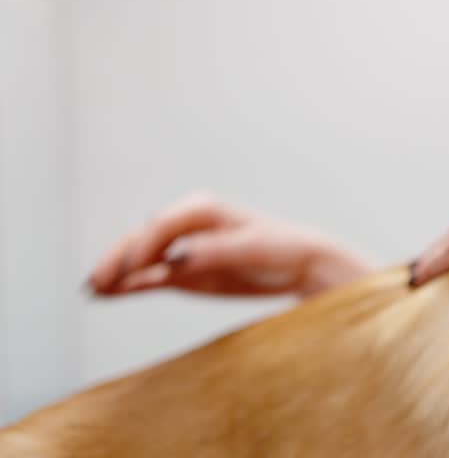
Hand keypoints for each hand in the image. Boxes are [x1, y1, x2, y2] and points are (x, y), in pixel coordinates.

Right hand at [87, 193, 372, 297]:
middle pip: (143, 239)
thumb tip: (177, 258)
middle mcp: (187, 225)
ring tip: (93, 290)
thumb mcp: (252, 248)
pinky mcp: (184, 273)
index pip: (163, 224)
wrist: (299, 265)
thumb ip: (214, 251)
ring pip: (141, 260)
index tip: (136, 268)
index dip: (145, 245)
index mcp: (203, 209)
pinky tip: (108, 294)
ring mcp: (182, 250)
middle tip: (98, 282)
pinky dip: (129, 286)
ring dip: (117, 273)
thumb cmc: (281, 247)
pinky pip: (150, 278)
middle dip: (120, 258)